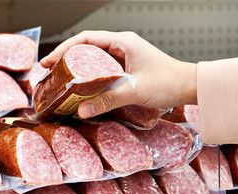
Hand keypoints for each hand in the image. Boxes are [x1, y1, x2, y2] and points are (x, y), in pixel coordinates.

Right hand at [40, 30, 196, 117]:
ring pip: (94, 59)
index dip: (64, 49)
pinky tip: (82, 87)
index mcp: (123, 42)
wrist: (188, 86)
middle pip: (86, 48)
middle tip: (49, 72)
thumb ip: (108, 100)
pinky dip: (90, 77)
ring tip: (61, 80)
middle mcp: (121, 46)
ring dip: (77, 68)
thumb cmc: (168, 82)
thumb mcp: (135, 90)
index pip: (86, 39)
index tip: (49, 61)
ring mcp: (124, 57)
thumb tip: (81, 110)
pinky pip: (103, 70)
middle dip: (66, 59)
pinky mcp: (126, 69)